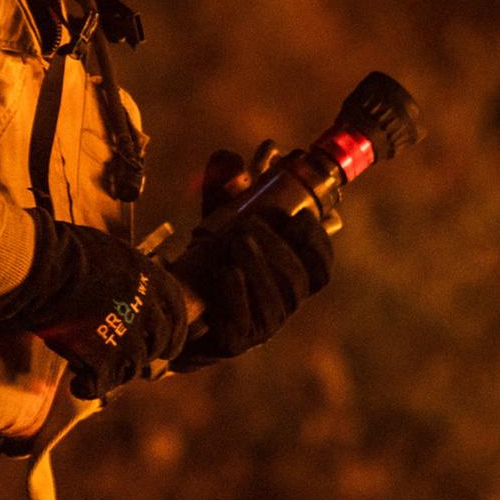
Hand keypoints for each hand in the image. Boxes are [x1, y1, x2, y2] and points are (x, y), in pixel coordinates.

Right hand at [0, 212, 188, 399]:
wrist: (45, 267)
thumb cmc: (68, 251)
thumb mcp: (111, 253)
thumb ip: (127, 275)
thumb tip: (124, 282)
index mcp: (153, 281)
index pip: (177, 314)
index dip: (172, 332)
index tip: (165, 343)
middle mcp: (148, 311)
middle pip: (159, 344)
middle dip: (147, 354)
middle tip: (130, 360)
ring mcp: (128, 338)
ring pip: (133, 368)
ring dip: (117, 372)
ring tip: (96, 370)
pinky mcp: (103, 360)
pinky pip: (102, 385)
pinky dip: (89, 388)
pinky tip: (77, 385)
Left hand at [167, 150, 332, 370]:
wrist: (178, 307)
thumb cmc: (212, 260)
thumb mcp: (221, 222)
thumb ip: (228, 191)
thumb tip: (230, 158)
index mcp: (291, 279)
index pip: (321, 268)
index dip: (318, 244)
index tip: (302, 216)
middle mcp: (283, 305)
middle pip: (297, 280)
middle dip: (279, 247)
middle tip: (252, 222)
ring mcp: (262, 327)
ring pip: (273, 300)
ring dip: (257, 264)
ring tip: (236, 237)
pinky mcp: (234, 342)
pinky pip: (243, 321)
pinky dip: (237, 293)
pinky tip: (226, 271)